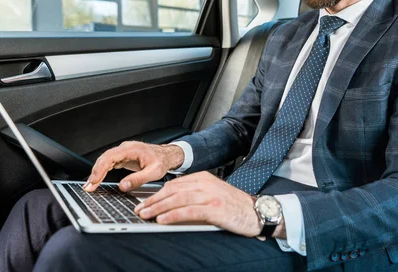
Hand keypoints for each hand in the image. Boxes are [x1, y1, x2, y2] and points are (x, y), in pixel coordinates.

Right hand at [83, 141, 184, 191]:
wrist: (167, 155)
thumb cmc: (162, 161)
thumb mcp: (154, 172)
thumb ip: (139, 179)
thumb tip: (122, 186)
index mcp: (131, 149)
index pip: (110, 157)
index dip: (100, 169)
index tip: (94, 181)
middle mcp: (125, 148)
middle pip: (104, 158)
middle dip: (95, 173)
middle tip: (88, 187)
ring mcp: (123, 152)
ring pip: (105, 160)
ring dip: (96, 173)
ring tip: (90, 186)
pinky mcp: (123, 157)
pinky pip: (109, 163)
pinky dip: (102, 172)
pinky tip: (97, 180)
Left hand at [133, 171, 263, 236]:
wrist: (258, 213)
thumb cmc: (235, 206)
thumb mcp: (213, 195)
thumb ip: (194, 195)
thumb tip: (170, 204)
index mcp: (203, 178)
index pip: (174, 184)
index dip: (156, 194)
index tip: (144, 202)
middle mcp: (205, 183)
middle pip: (172, 190)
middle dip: (153, 200)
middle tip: (139, 209)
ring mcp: (210, 195)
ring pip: (178, 199)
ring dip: (158, 207)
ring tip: (146, 215)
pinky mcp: (215, 208)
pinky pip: (189, 211)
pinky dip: (173, 215)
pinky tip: (163, 220)